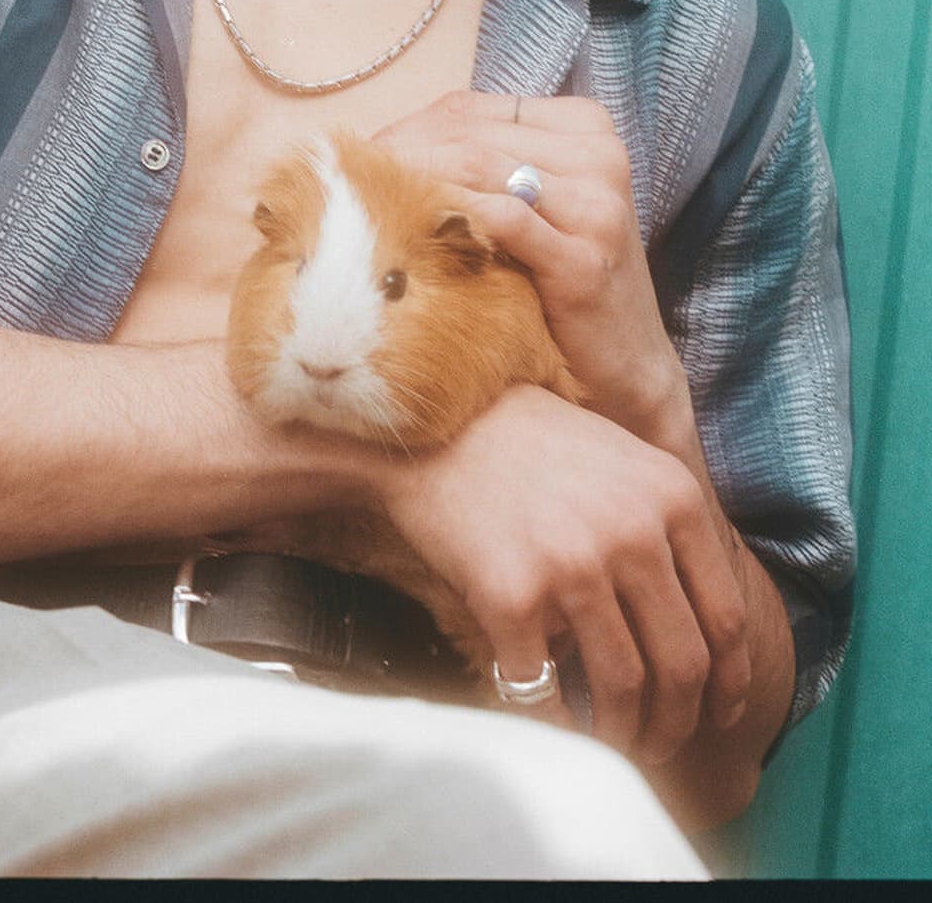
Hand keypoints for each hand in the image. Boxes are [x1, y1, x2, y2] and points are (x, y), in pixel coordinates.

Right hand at [370, 384, 751, 766]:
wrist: (435, 419)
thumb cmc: (531, 441)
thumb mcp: (623, 460)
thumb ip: (667, 527)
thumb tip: (704, 629)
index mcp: (672, 498)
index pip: (726, 618)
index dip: (728, 683)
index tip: (719, 714)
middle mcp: (633, 532)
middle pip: (683, 664)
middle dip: (677, 723)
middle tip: (660, 743)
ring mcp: (572, 564)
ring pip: (623, 686)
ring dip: (622, 734)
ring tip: (611, 742)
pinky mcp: (512, 594)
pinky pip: (545, 688)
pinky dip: (554, 723)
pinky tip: (553, 722)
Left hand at [372, 89, 688, 442]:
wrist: (625, 368)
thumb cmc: (559, 282)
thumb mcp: (528, 207)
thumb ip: (477, 168)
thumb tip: (378, 148)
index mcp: (582, 127)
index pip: (466, 109)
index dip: (401, 132)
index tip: (357, 165)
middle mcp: (598, 153)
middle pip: (465, 133)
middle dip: (397, 157)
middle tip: (345, 188)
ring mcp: (598, 203)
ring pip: (477, 165)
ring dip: (413, 185)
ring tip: (368, 211)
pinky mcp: (586, 258)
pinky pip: (501, 220)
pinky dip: (449, 220)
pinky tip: (411, 239)